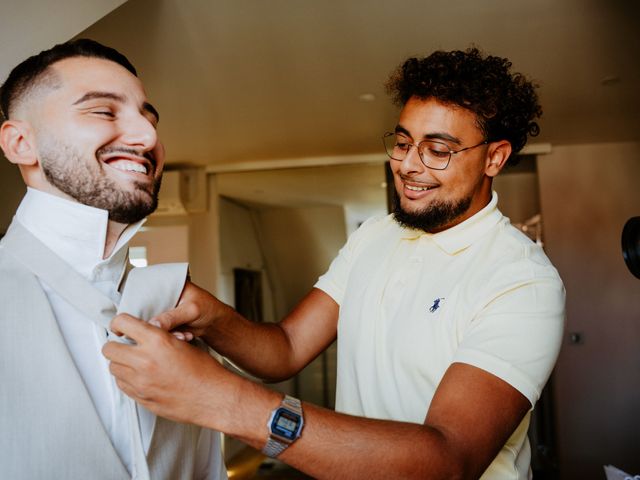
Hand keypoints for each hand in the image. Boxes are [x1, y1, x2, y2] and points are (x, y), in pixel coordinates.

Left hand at [103, 313, 234, 425]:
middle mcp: (144, 361)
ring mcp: (140, 382)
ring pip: (113, 368)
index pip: (122, 323)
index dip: (119, 323)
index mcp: (157, 341)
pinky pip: (122, 385)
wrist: (214, 398)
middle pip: (109, 348)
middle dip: (116, 344)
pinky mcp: (141, 398)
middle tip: (126, 345)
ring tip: (136, 362)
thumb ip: (160, 337)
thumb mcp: (184, 342)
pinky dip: (127, 379)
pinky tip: (141, 376)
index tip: (121, 326)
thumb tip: (145, 332)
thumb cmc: (205, 370)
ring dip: (121, 362)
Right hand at [149, 281, 230, 341]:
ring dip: (166, 333)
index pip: (147, 292)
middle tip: (173, 331)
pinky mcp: (164, 325)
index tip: (150, 319)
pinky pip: (160, 333)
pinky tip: (186, 336)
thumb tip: (152, 324)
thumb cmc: (208, 308)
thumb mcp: (191, 310)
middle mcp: (161, 298)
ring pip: (153, 324)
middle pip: (147, 310)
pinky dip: (171, 337)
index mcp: (167, 286)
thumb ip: (172, 317)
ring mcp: (162, 312)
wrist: (215, 323)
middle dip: (157, 325)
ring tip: (184, 335)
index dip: (144, 305)